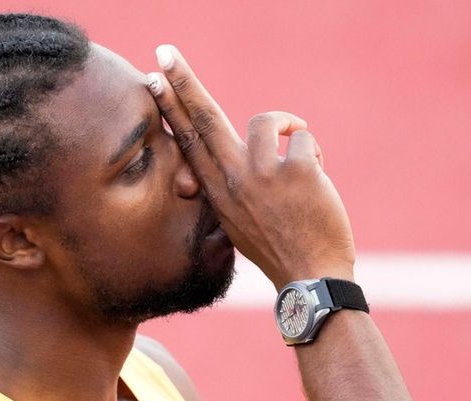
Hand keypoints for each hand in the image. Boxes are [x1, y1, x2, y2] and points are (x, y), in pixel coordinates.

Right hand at [147, 45, 355, 289]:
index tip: (154, 82)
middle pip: (204, 117)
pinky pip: (303, 136)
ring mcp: (262, 174)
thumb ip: (232, 182)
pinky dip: (312, 153)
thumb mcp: (238, 219)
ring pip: (269, 120)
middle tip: (165, 52)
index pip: (188, 139)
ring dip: (288, 131)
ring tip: (298, 162)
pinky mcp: (295, 171)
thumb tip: (237, 146)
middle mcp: (233, 178)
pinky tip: (316, 181)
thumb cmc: (278, 246)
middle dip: (183, 81)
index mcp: (217, 189)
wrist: (309, 276)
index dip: (171, 108)